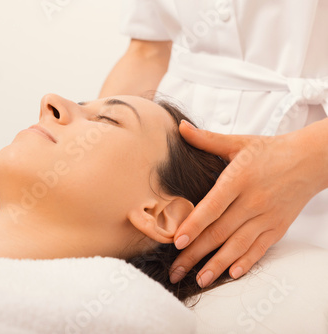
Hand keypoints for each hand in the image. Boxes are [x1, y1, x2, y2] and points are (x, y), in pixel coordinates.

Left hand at [169, 120, 326, 287]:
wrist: (310, 160)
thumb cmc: (270, 151)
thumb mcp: (238, 142)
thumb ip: (206, 139)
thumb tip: (181, 127)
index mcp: (239, 179)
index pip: (212, 206)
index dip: (194, 225)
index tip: (176, 241)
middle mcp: (252, 201)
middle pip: (219, 232)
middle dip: (195, 253)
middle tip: (175, 269)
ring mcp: (267, 216)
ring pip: (237, 245)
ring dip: (217, 265)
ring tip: (198, 280)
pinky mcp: (278, 227)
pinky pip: (260, 249)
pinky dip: (246, 262)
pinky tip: (231, 274)